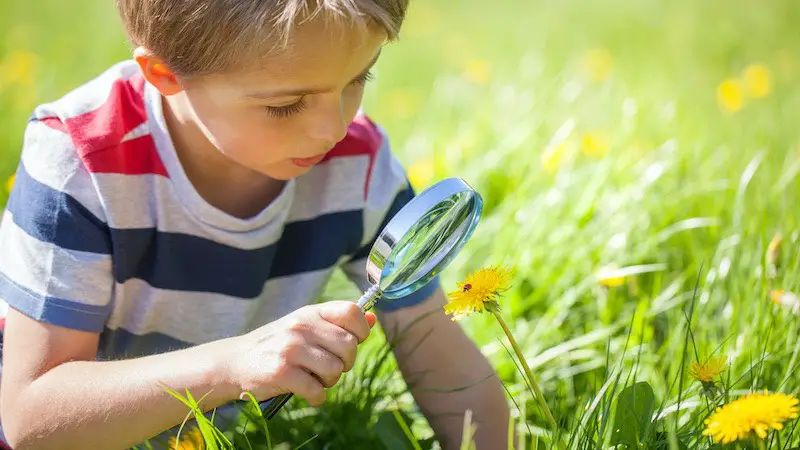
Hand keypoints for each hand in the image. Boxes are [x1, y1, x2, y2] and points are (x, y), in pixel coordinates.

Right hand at [225, 302, 376, 405]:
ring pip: (335, 370)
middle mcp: (301, 326)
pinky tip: (306, 393)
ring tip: (313, 378)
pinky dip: (316, 397)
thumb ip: (336, 323)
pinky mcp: (281, 372)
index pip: (352, 311)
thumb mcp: (305, 326)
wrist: (233, 362)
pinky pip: (317, 391)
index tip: (353, 342)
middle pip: (349, 346)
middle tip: (330, 368)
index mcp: (310, 312)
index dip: (361, 330)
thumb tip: (372, 319)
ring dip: (329, 382)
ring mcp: (291, 349)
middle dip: (345, 363)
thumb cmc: (276, 345)